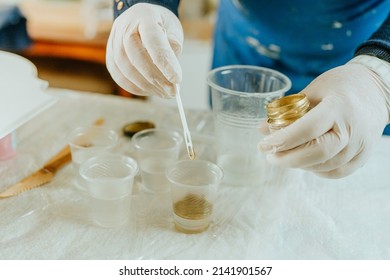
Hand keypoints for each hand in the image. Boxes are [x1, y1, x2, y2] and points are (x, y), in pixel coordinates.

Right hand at [106, 3, 182, 96]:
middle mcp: (125, 26)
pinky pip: (119, 75)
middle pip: (136, 56)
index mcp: (145, 15)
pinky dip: (134, 87)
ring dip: (146, 86)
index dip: (164, 62)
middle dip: (156, 78)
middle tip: (171, 91)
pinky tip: (149, 91)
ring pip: (125, 69)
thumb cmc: (161, 26)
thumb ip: (172, 49)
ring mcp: (114, 40)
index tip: (176, 79)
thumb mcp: (173, 30)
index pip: (153, 40)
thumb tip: (170, 76)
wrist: (142, 18)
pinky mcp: (110, 54)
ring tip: (163, 93)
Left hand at [259, 60, 389, 177]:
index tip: (263, 145)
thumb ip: (287, 110)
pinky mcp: (363, 156)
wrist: (376, 91)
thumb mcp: (313, 89)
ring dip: (299, 165)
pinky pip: (336, 172)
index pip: (307, 130)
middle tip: (270, 157)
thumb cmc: (341, 86)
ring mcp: (360, 145)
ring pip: (325, 165)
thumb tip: (261, 129)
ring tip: (284, 157)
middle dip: (288, 159)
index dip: (283, 140)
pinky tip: (304, 163)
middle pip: (317, 153)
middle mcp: (352, 128)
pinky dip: (316, 170)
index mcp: (338, 106)